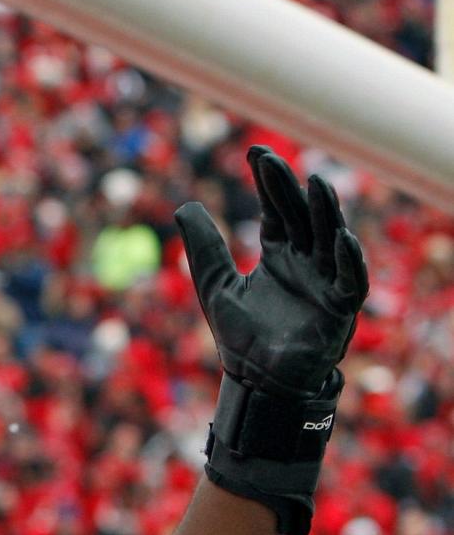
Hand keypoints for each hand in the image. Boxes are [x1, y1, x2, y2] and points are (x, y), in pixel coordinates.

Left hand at [176, 146, 367, 398]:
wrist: (256, 382)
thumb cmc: (241, 337)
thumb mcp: (215, 285)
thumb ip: (204, 248)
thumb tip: (184, 206)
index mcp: (280, 253)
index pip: (278, 208)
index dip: (269, 181)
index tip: (255, 152)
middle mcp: (307, 261)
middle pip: (303, 216)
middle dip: (292, 189)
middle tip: (274, 163)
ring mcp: (326, 282)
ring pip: (331, 239)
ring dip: (327, 212)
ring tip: (318, 184)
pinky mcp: (340, 309)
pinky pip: (351, 281)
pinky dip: (350, 261)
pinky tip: (343, 238)